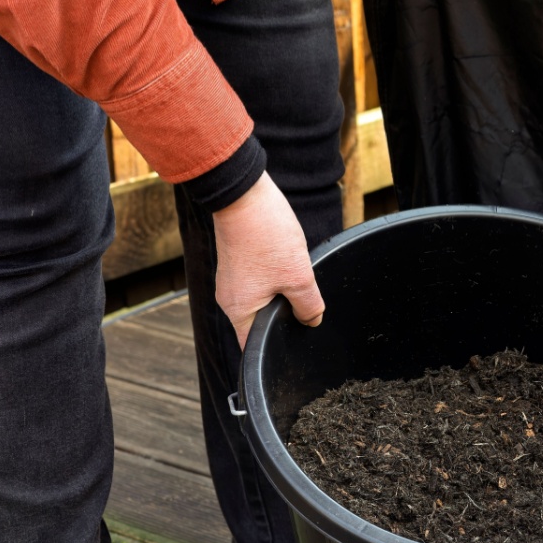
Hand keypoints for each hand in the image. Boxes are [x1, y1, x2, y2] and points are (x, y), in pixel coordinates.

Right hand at [212, 171, 324, 348]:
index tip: (297, 341)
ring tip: (295, 279)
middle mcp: (230, 300)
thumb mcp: (298, 277)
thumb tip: (312, 321)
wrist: (244, 195)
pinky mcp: (238, 265)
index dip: (277, 348)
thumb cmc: (266, 236)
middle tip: (305, 305)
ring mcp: (232, 281)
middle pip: (261, 324)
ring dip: (282, 295)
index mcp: (239, 311)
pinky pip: (259, 283)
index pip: (256, 346)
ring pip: (263, 301)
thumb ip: (309, 306)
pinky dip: (275, 279)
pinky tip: (287, 265)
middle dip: (285, 318)